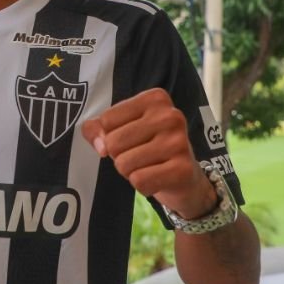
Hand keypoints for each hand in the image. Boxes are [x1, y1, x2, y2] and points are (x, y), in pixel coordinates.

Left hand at [82, 88, 216, 219]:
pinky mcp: (183, 169)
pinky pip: (139, 181)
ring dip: (130, 172)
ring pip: (124, 164)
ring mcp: (179, 142)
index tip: (131, 139)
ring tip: (149, 167)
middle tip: (140, 156)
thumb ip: (97, 129)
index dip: (109, 136)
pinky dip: (143, 186)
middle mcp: (170, 115)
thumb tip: (100, 145)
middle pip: (113, 142)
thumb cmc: (148, 148)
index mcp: (155, 98)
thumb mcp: (122, 129)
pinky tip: (158, 179)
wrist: (186, 178)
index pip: (106, 120)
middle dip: (119, 157)